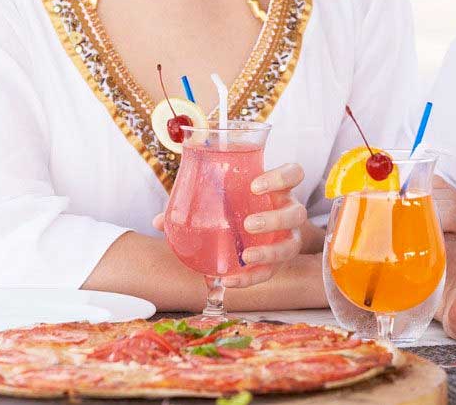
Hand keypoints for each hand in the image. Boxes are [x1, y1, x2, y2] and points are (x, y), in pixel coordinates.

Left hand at [151, 162, 307, 288]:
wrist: (254, 229)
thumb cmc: (238, 206)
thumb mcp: (223, 198)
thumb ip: (195, 202)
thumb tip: (158, 220)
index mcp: (278, 188)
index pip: (294, 173)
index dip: (281, 178)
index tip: (255, 186)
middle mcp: (288, 211)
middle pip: (297, 212)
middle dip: (275, 219)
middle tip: (249, 223)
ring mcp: (288, 237)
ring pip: (293, 245)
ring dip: (271, 251)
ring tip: (247, 256)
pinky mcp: (279, 260)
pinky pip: (272, 272)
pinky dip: (252, 278)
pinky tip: (231, 281)